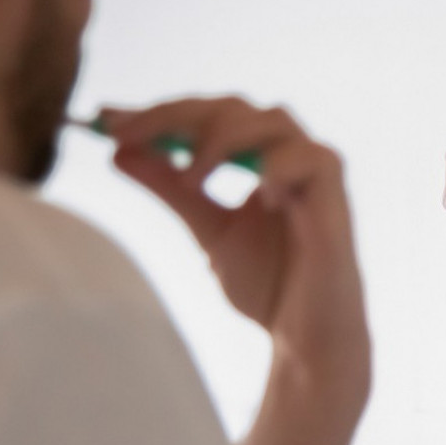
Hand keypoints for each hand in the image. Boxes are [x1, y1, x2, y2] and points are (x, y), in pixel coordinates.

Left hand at [104, 96, 369, 380]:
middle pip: (235, 107)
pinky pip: (312, 159)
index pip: (211, 115)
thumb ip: (171, 190)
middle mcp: (290, 158)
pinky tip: (260, 196)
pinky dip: (278, 168)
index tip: (108, 121)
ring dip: (223, 138)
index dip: (162, 112)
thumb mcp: (207, 230)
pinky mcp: (337, 197)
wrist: (306, 338)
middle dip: (177, 116)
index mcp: (261, 161)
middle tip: (130, 136)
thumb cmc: (270, 286)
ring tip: (192, 177)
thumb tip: (119, 152)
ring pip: (273, 119)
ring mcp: (316, 175)